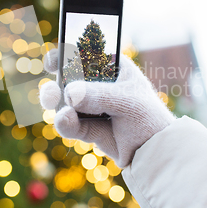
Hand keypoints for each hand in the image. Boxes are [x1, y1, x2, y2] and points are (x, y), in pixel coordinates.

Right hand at [40, 49, 174, 167]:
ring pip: (63, 101)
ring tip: (63, 114)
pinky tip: (65, 121)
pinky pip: (68, 123)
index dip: (66, 54)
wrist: (155, 153)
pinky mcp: (86, 127)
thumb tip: (68, 94)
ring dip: (56, 105)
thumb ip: (98, 96)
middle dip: (54, 85)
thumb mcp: (128, 102)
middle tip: (51, 94)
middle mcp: (98, 85)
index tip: (53, 61)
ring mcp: (90, 107)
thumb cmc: (148, 118)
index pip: (85, 54)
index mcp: (112, 67)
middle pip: (66, 78)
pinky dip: (65, 123)